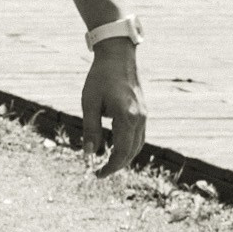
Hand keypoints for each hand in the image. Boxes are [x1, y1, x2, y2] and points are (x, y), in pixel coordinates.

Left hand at [81, 39, 145, 175]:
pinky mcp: (143, 110)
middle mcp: (140, 117)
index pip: (122, 152)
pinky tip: (115, 148)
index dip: (110, 167)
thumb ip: (90, 130)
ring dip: (124, 157)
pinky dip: (129, 146)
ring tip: (106, 163)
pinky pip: (139, 135)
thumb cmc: (100, 78)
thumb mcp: (89, 104)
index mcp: (126, 117)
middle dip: (117, 165)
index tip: (97, 175)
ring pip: (138, 144)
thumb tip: (88, 154)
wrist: (118, 56)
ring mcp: (144, 114)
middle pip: (132, 151)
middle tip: (99, 172)